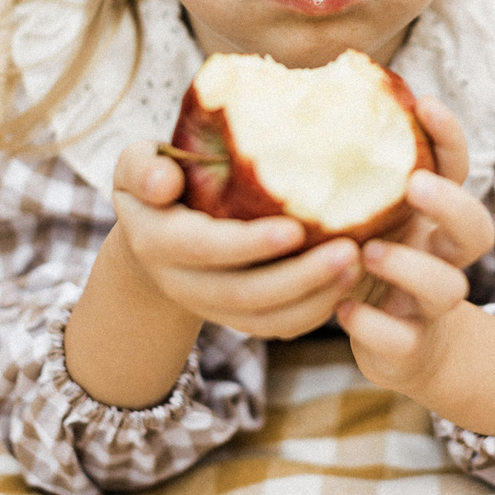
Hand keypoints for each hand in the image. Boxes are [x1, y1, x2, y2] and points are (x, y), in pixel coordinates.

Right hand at [112, 141, 364, 339]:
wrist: (154, 234)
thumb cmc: (157, 183)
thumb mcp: (136, 167)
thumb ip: (142, 169)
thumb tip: (163, 182)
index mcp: (159, 242)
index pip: (205, 249)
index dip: (249, 245)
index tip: (296, 228)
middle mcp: (185, 283)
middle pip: (246, 294)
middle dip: (301, 277)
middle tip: (351, 250)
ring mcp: (213, 306)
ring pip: (267, 319)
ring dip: (317, 298)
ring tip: (359, 264)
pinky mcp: (238, 316)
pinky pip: (279, 326)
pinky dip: (315, 311)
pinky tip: (349, 281)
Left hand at [337, 95, 494, 395]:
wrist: (404, 349)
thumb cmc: (374, 261)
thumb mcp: (367, 216)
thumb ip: (351, 175)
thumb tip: (302, 96)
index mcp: (434, 218)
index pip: (457, 170)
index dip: (450, 137)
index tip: (425, 103)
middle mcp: (443, 257)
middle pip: (477, 229)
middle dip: (451, 204)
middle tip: (414, 185)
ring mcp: (430, 305)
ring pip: (447, 288)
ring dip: (411, 267)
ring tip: (369, 252)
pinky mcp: (409, 347)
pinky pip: (403, 339)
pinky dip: (373, 325)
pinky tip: (343, 309)